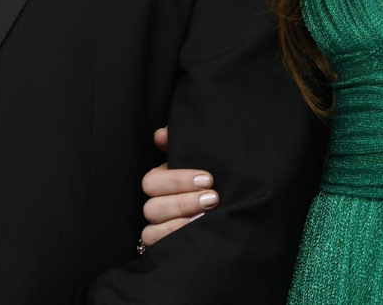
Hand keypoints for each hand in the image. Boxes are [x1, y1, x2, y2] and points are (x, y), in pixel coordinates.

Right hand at [139, 126, 219, 247]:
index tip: (208, 179)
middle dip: (184, 202)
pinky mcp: (162, 247)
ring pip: (152, 229)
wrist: (229, 209)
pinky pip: (158, 246)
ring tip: (207, 217)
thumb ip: (181, 143)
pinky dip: (175, 239)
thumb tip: (161, 135)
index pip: (153, 182)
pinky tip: (198, 233)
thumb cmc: (212, 181)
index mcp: (160, 182)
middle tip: (213, 198)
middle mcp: (155, 205)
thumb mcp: (200, 159)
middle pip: (153, 207)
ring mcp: (156, 228)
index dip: (178, 180)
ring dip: (181, 224)